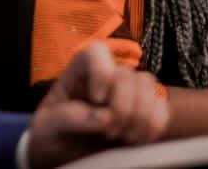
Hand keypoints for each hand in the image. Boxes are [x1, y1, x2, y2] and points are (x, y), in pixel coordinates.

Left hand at [29, 42, 167, 168]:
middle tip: (108, 133)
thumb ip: (68, 118)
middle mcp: (106, 75)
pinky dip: (152, 126)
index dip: (102, 72)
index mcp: (79, 72)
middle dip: (121, 108)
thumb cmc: (51, 135)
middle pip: (126, 75)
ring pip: (148, 85)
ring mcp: (128, 90)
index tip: (96, 99)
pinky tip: (136, 141)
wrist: (65, 155)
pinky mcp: (144, 109)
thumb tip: (104, 116)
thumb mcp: (46, 127)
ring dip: (139, 117)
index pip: (96, 52)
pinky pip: (161, 108)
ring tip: (122, 137)